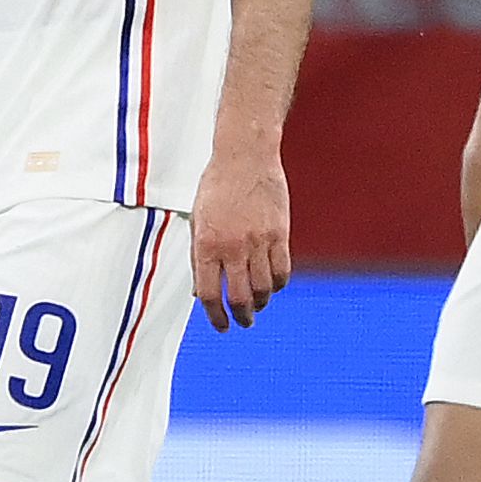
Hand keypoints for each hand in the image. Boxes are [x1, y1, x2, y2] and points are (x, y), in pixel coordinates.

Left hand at [189, 148, 291, 330]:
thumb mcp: (198, 220)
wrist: (245, 156)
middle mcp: (232, 246)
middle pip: (240, 298)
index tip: (221, 325)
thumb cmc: (217, 185)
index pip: (210, 294)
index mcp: (206, 243)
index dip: (215, 317)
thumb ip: (198, 257)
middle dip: (242, 317)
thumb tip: (201, 293)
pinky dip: (278, 285)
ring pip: (264, 289)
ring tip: (258, 303)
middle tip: (243, 322)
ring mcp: (258, 241)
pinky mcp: (280, 234)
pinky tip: (272, 285)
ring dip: (261, 303)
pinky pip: (282, 271)